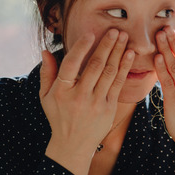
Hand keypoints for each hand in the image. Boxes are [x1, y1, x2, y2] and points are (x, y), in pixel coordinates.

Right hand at [39, 29, 134, 174]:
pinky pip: (118, 84)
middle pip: (95, 66)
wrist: (73, 144)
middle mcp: (79, 96)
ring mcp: (96, 102)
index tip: (91, 33)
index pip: (71, 64)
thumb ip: (47, 73)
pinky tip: (129, 55)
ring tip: (124, 37)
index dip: (81, 47)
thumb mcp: (46, 96)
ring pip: (109, 73)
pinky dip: (124, 68)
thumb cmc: (58, 116)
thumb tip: (46, 50)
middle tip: (116, 30)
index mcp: (62, 91)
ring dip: (118, 53)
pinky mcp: (109, 108)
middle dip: (106, 46)